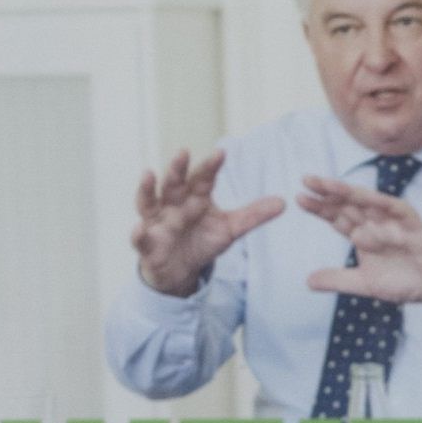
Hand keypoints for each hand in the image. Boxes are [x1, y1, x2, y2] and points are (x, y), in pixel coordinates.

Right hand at [131, 147, 282, 298]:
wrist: (181, 270)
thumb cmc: (203, 241)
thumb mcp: (230, 229)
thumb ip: (253, 216)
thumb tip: (284, 202)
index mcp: (195, 197)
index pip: (203, 178)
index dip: (211, 166)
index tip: (221, 153)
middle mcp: (173, 203)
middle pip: (174, 183)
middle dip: (177, 169)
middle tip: (183, 152)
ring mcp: (157, 221)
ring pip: (149, 201)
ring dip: (148, 189)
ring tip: (148, 174)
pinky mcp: (147, 243)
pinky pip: (139, 238)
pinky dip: (137, 234)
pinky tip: (138, 229)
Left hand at [298, 173, 421, 317]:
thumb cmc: (405, 280)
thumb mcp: (366, 284)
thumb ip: (339, 280)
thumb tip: (308, 281)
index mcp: (364, 235)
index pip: (337, 217)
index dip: (319, 208)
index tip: (299, 199)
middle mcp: (376, 224)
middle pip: (348, 204)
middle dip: (328, 192)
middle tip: (306, 179)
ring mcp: (394, 222)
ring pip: (369, 202)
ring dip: (349, 191)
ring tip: (328, 184)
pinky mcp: (414, 226)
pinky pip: (397, 209)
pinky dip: (382, 202)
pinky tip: (364, 195)